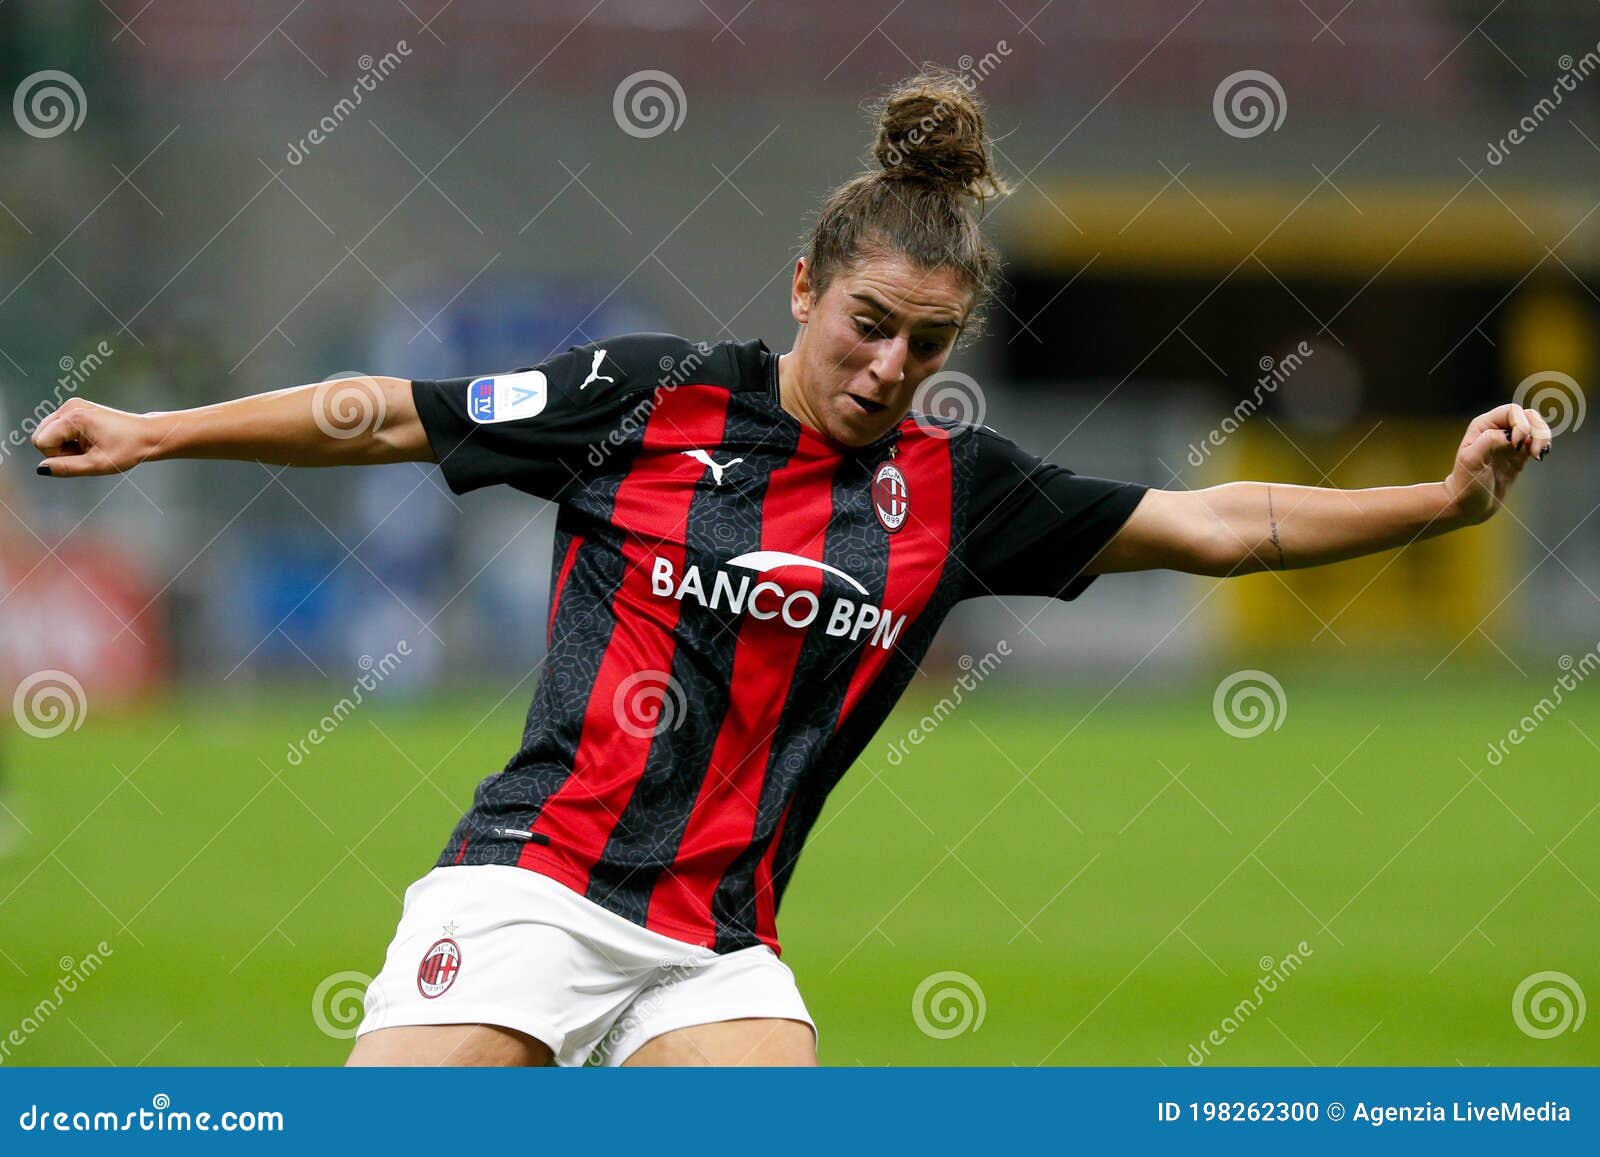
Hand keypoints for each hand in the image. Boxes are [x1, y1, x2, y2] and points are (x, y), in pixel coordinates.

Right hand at [32, 398, 159, 476]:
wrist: (146, 435)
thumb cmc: (127, 449)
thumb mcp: (97, 464)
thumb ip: (67, 468)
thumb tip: (41, 469)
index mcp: (74, 416)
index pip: (41, 442)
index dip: (58, 456)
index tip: (83, 455)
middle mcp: (70, 406)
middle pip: (41, 435)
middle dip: (59, 450)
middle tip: (87, 452)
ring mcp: (71, 404)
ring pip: (47, 432)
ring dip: (64, 445)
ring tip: (89, 446)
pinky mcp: (74, 407)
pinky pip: (56, 428)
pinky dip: (68, 439)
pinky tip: (88, 440)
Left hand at [1442, 403, 1552, 525]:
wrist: (1470, 504)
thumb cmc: (1467, 482)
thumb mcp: (1472, 460)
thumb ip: (1488, 441)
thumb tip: (1509, 435)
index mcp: (1483, 426)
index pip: (1512, 411)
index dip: (1520, 424)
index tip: (1516, 445)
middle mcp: (1497, 430)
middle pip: (1528, 416)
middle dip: (1537, 429)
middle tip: (1533, 451)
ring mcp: (1510, 442)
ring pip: (1535, 427)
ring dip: (1543, 437)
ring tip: (1538, 455)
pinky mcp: (1519, 455)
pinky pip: (1537, 441)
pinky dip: (1543, 445)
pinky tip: (1539, 457)